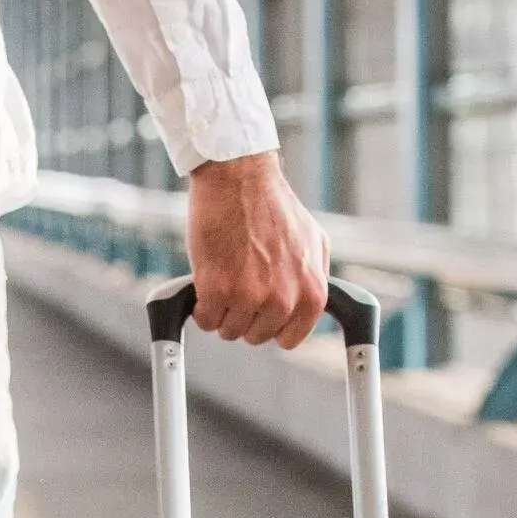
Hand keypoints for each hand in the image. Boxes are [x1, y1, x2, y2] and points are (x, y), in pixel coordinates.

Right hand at [185, 151, 327, 347]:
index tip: (261, 311)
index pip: (290, 339)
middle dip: (245, 315)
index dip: (272, 324)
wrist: (239, 179)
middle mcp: (284, 300)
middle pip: (256, 336)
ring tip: (225, 277)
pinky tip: (207, 281)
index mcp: (312, 293)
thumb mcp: (313, 241)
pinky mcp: (217, 290)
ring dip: (222, 310)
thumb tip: (309, 305)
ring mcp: (250, 297)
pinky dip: (201, 306)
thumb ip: (315, 278)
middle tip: (239, 284)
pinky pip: (205, 320)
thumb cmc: (273, 206)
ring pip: (229, 331)